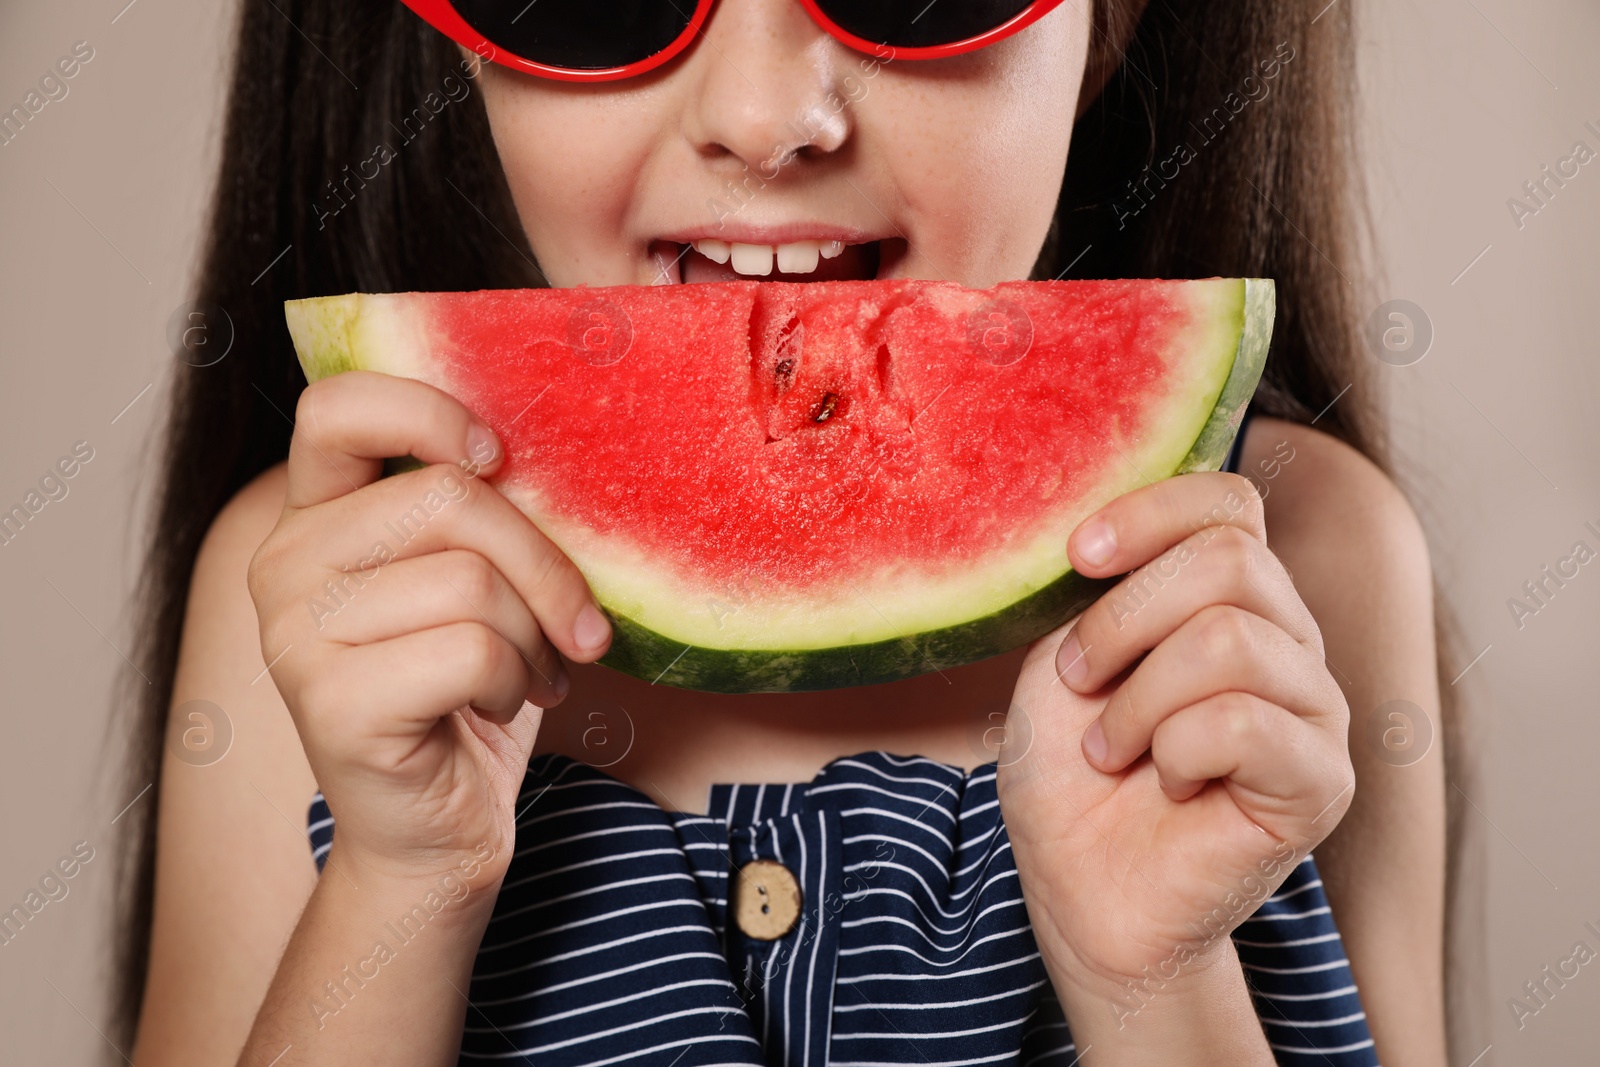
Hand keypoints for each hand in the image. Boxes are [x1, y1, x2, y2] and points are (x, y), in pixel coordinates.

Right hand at [247, 371, 612, 891]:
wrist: (437, 834)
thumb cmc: (468, 695)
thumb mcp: (475, 583)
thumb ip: (478, 515)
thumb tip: (560, 455)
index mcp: (314, 518)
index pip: (337, 407)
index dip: (427, 411)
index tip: (497, 458)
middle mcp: (283, 564)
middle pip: (449, 497)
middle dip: (543, 564)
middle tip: (574, 626)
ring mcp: (293, 634)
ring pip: (470, 580)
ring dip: (534, 636)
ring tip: (531, 674)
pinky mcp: (329, 702)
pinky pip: (472, 650)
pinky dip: (517, 682)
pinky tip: (503, 708)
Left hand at [996, 471, 1353, 1009]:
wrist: (1080, 890)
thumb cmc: (1070, 773)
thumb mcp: (1062, 657)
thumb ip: (1100, 587)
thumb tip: (1105, 516)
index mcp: (1230, 598)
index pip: (1230, 503)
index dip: (1151, 511)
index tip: (1077, 556)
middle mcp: (1287, 639)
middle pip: (1229, 559)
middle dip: (1123, 620)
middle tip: (1078, 681)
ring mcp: (1313, 708)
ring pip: (1231, 640)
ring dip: (1138, 700)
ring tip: (1111, 749)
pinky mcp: (1321, 780)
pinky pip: (1243, 722)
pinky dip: (1173, 751)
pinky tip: (1163, 782)